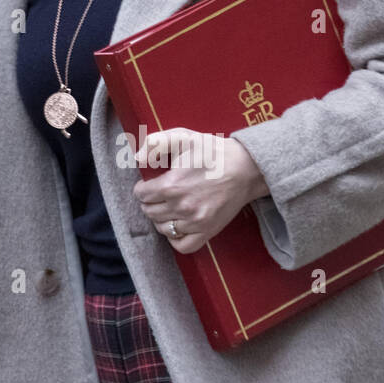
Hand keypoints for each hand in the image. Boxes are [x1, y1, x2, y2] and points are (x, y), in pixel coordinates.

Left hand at [132, 127, 268, 254]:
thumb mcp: (183, 137)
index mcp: (172, 184)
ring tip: (169, 208)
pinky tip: (178, 225)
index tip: (149, 184)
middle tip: (159, 195)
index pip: (141, 195)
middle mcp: (181, 206)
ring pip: (163, 228)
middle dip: (150, 202)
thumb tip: (138, 158)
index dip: (143, 188)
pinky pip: (182, 245)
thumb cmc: (213, 152)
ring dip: (161, 219)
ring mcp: (195, 221)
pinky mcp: (208, 231)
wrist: (245, 168)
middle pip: (149, 212)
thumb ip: (156, 143)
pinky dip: (176, 238)